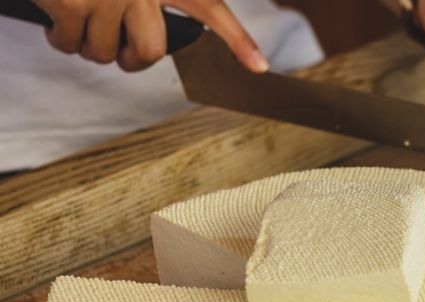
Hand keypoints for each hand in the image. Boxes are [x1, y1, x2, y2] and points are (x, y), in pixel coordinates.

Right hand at [33, 0, 267, 71]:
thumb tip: (157, 30)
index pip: (211, 8)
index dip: (237, 39)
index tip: (258, 66)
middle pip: (151, 50)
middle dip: (133, 60)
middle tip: (121, 51)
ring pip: (106, 52)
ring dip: (91, 47)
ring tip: (83, 24)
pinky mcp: (73, 3)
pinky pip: (71, 43)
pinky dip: (61, 39)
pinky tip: (59, 21)